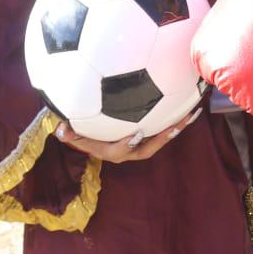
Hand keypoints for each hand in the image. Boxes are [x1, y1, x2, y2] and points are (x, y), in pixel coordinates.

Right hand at [54, 107, 202, 163]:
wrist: (89, 135)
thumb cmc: (80, 130)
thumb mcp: (71, 131)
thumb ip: (67, 131)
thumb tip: (60, 128)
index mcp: (109, 151)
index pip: (119, 151)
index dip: (128, 144)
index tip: (137, 132)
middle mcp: (127, 150)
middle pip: (148, 148)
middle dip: (163, 137)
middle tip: (178, 124)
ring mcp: (138, 144)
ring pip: (158, 139)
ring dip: (175, 127)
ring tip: (191, 113)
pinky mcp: (146, 135)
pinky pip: (160, 128)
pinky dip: (173, 118)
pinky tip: (187, 102)